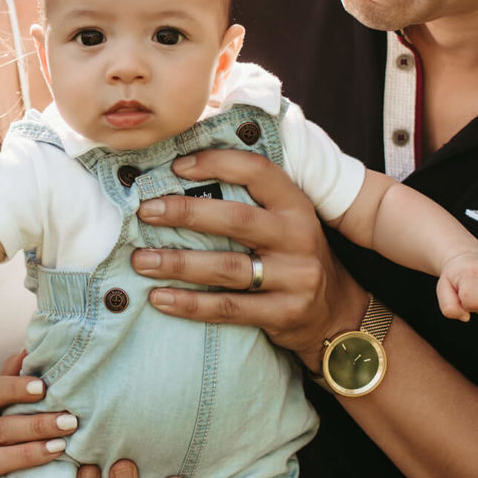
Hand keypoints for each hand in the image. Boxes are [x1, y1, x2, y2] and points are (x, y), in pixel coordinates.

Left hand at [129, 148, 362, 359]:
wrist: (336, 313)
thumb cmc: (294, 257)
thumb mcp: (286, 221)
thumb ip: (250, 199)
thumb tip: (184, 169)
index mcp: (297, 206)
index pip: (258, 171)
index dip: (217, 163)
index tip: (176, 166)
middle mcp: (299, 238)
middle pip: (237, 219)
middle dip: (186, 212)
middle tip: (146, 211)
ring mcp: (294, 278)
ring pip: (227, 268)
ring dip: (178, 263)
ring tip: (141, 260)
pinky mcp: (283, 314)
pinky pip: (228, 308)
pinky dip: (190, 304)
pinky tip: (159, 298)